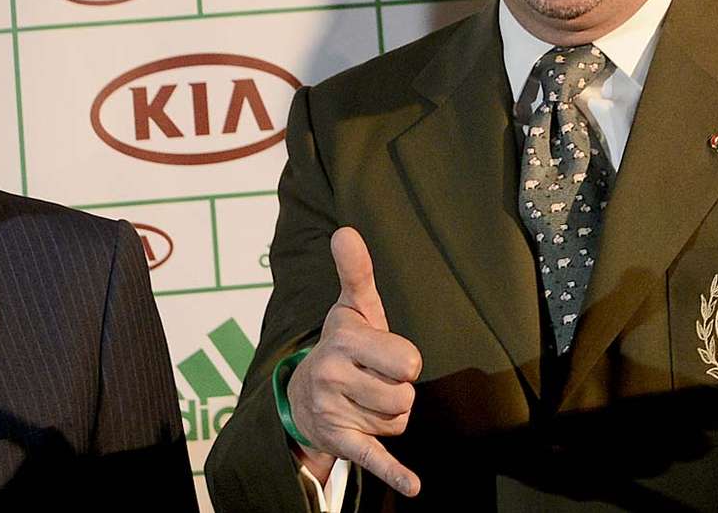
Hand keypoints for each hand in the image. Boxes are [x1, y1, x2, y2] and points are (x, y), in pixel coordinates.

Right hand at [286, 227, 422, 495]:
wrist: (302, 395)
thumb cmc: (343, 345)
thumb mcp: (351, 308)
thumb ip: (356, 271)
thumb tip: (346, 230)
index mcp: (345, 340)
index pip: (409, 360)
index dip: (406, 361)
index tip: (388, 356)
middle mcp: (334, 375)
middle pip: (406, 394)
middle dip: (400, 389)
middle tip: (378, 379)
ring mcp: (336, 411)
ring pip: (400, 420)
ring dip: (392, 414)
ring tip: (367, 399)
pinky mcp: (341, 442)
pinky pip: (374, 458)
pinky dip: (395, 473)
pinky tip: (414, 486)